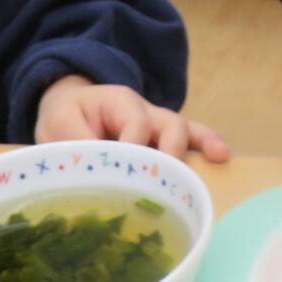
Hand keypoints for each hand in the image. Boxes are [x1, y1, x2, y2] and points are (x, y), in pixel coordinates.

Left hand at [34, 75, 229, 161]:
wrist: (69, 108)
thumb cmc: (66, 116)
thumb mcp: (59, 123)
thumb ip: (76, 141)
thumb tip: (95, 168)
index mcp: (118, 102)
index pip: (135, 122)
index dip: (135, 146)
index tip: (129, 172)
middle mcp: (144, 110)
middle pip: (167, 124)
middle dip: (170, 152)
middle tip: (167, 179)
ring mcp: (157, 123)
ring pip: (182, 130)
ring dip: (196, 147)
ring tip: (212, 163)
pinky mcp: (164, 137)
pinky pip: (191, 135)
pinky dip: (207, 143)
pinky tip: (222, 156)